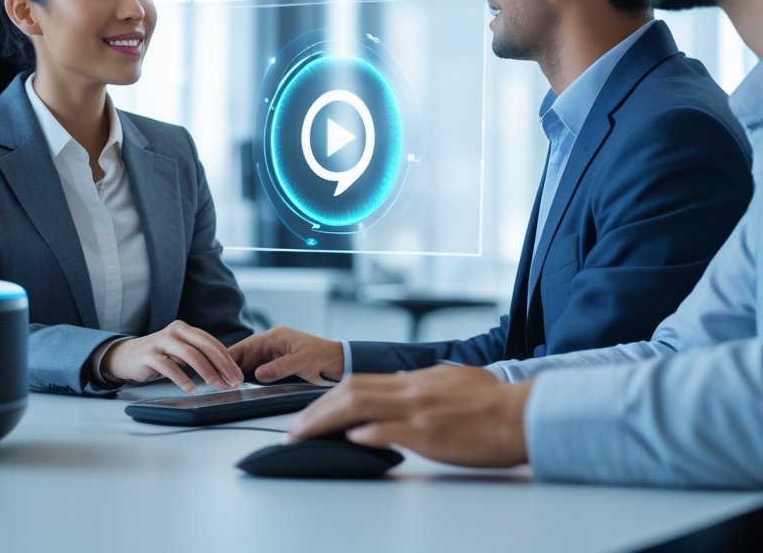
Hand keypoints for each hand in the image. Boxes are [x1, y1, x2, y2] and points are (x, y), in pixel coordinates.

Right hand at [102, 320, 243, 393]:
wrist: (126, 356)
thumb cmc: (159, 356)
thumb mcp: (179, 352)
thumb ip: (197, 356)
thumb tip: (225, 373)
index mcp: (185, 329)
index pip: (212, 342)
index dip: (227, 359)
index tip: (238, 375)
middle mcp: (175, 331)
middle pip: (204, 346)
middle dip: (222, 365)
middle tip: (232, 382)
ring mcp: (161, 341)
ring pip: (190, 354)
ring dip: (207, 371)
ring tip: (217, 386)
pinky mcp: (149, 355)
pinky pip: (169, 367)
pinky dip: (183, 379)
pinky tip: (192, 389)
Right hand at [228, 326, 343, 384]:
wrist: (340, 363)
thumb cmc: (324, 357)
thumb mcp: (301, 361)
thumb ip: (278, 368)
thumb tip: (258, 375)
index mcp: (276, 337)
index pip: (247, 346)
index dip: (232, 356)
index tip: (220, 366)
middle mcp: (273, 345)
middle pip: (246, 355)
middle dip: (233, 367)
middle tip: (221, 380)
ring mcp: (276, 355)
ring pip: (251, 364)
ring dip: (242, 374)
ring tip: (229, 386)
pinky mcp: (280, 366)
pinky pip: (261, 372)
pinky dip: (252, 379)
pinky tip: (246, 388)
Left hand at [288, 365, 532, 468]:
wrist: (523, 414)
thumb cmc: (495, 403)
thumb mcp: (454, 382)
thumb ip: (425, 385)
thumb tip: (404, 390)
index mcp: (415, 379)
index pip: (361, 381)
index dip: (329, 395)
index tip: (311, 411)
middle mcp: (411, 390)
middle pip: (350, 389)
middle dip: (316, 409)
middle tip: (294, 427)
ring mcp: (419, 410)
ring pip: (359, 405)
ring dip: (325, 420)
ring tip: (304, 435)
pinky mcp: (431, 434)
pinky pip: (390, 429)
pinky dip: (366, 433)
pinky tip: (349, 440)